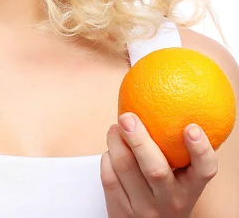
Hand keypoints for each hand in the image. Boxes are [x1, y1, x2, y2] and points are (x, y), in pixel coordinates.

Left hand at [100, 113, 217, 217]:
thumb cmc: (163, 193)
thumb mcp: (179, 180)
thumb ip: (175, 152)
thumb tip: (163, 104)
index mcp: (190, 190)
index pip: (204, 171)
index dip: (200, 150)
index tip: (191, 127)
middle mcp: (170, 201)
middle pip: (154, 168)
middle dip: (138, 139)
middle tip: (127, 117)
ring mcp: (144, 208)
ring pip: (124, 167)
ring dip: (115, 141)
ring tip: (116, 128)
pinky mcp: (120, 210)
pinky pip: (108, 175)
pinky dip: (107, 157)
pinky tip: (112, 151)